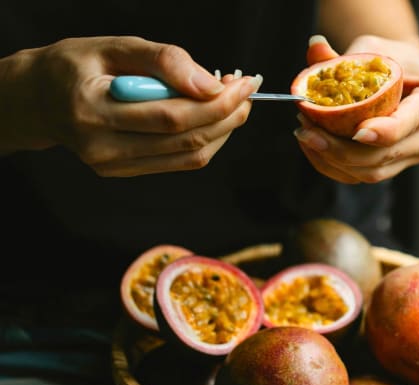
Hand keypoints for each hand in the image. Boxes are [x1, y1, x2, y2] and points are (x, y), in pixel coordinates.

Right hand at [1, 36, 260, 175]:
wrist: (40, 99)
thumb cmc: (77, 66)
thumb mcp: (114, 46)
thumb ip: (163, 60)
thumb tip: (211, 84)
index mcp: (93, 110)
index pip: (171, 116)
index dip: (216, 102)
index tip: (243, 82)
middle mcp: (102, 147)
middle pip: (186, 140)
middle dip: (227, 115)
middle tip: (246, 90)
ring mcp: (113, 166)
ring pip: (189, 157)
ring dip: (222, 130)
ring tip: (234, 102)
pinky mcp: (124, 173)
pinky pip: (179, 162)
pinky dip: (206, 141)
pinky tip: (213, 118)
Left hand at [293, 35, 418, 183]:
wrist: (406, 78)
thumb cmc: (395, 61)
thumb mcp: (374, 49)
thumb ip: (345, 55)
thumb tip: (315, 47)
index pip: (412, 122)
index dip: (385, 131)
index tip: (357, 132)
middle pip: (387, 154)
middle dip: (342, 148)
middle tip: (307, 129)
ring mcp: (416, 156)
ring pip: (372, 172)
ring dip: (333, 159)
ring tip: (305, 133)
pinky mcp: (397, 168)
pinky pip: (362, 177)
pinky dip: (333, 166)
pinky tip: (313, 147)